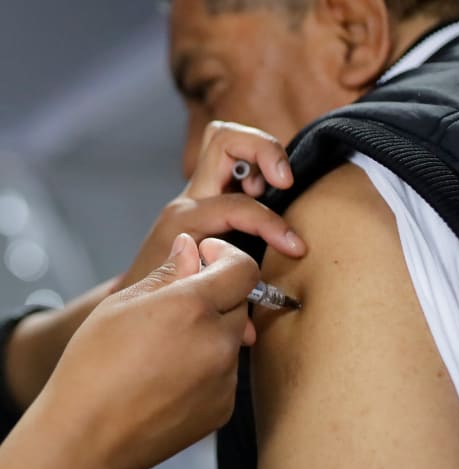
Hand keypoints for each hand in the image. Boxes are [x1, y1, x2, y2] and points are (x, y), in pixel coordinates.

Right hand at [0, 234, 258, 468]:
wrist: (86, 437)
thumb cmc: (93, 369)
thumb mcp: (123, 303)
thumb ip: (168, 271)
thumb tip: (190, 248)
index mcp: (191, 308)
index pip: (244, 268)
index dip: (228, 255)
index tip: (208, 257)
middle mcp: (217, 343)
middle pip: (240, 301)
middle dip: (216, 293)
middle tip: (179, 304)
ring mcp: (223, 379)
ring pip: (232, 336)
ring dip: (211, 329)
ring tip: (169, 344)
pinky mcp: (223, 406)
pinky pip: (227, 369)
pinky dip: (209, 362)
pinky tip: (174, 371)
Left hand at [120, 121, 305, 287]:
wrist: (138, 289)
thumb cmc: (160, 294)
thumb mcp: (192, 296)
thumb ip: (222, 294)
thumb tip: (249, 313)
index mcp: (184, 220)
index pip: (236, 206)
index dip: (272, 225)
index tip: (295, 247)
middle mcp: (189, 197)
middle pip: (223, 140)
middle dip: (265, 151)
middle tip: (286, 181)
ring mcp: (196, 191)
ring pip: (226, 140)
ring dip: (260, 152)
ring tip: (278, 183)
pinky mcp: (206, 194)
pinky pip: (231, 160)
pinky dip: (256, 163)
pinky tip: (268, 190)